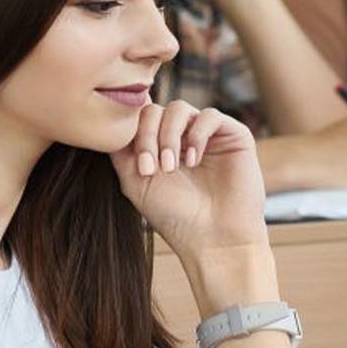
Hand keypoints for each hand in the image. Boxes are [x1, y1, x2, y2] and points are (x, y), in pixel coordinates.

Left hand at [111, 101, 266, 255]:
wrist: (214, 238)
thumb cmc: (174, 216)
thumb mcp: (135, 182)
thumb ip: (121, 150)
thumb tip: (112, 121)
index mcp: (160, 146)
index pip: (140, 119)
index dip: (134, 134)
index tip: (140, 166)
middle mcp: (183, 137)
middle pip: (155, 110)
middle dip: (148, 137)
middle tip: (153, 169)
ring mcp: (208, 135)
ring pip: (179, 108)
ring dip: (169, 136)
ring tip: (170, 167)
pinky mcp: (234, 135)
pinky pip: (210, 115)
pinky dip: (197, 134)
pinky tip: (194, 161)